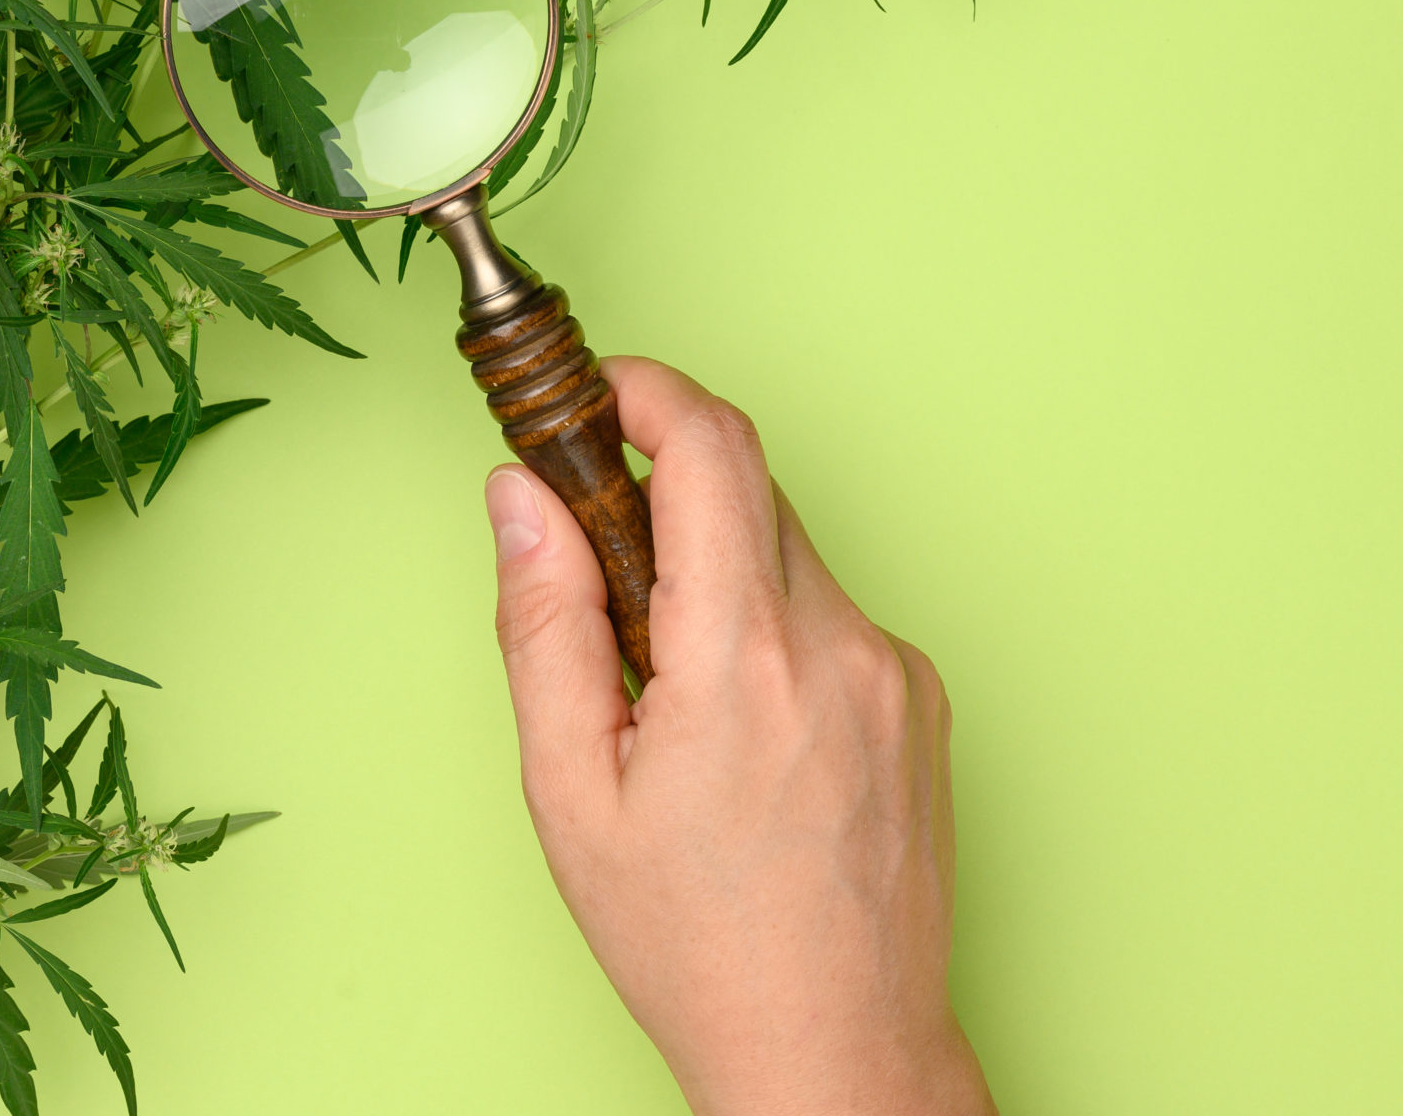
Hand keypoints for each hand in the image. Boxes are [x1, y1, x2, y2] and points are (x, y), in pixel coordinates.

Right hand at [486, 356, 993, 1115]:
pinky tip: (733, 729)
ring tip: (663, 687)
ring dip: (711, 568)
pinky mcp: (920, 701)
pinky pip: (826, 611)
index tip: (592, 391)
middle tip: (589, 557)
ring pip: (784, 550)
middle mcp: (839, 645)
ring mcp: (894, 672)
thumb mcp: (569, 787)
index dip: (644, 388)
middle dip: (658, 490)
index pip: (710, 445)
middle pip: (745, 487)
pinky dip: (765, 625)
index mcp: (743, 657)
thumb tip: (518, 494)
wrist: (837, 1053)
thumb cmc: (693, 942)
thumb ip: (542, 619)